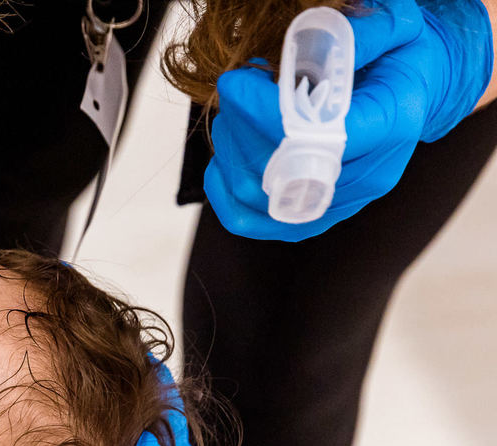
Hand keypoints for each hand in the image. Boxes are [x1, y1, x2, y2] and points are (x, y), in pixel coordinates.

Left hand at [205, 0, 493, 240]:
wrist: (417, 92)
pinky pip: (252, 222)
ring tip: (231, 113)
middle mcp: (366, 175)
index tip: (237, 82)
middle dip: (240, 126)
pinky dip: (224, 193)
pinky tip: (221, 160)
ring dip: (230, 151)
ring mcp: (339, 202)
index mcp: (390, 126)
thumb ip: (359, 35)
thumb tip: (304, 45)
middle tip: (233, 90)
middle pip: (279, 168)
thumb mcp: (397, 31)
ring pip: (258, 196)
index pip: (316, 134)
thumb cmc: (403, 59)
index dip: (263, 112)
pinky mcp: (314, 215)